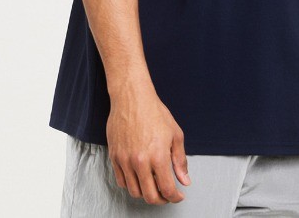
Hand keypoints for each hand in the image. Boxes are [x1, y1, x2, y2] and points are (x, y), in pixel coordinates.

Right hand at [106, 84, 190, 204]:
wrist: (132, 98)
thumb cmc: (155, 112)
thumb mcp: (175, 134)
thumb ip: (180, 160)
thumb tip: (184, 180)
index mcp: (158, 156)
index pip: (167, 189)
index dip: (174, 197)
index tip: (178, 196)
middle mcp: (140, 161)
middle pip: (150, 196)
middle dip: (161, 200)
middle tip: (167, 195)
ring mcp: (125, 160)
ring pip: (134, 191)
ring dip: (145, 193)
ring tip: (153, 185)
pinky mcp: (114, 157)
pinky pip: (121, 181)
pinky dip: (131, 184)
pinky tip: (140, 177)